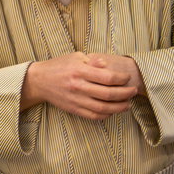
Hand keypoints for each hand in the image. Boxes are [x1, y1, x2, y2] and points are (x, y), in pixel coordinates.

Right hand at [20, 51, 138, 120]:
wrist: (39, 81)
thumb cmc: (59, 66)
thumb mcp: (75, 57)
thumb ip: (92, 61)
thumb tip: (106, 65)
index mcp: (80, 71)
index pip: (107, 77)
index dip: (121, 79)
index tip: (127, 78)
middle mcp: (79, 87)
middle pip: (108, 94)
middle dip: (125, 94)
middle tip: (133, 91)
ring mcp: (76, 100)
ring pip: (103, 108)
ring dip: (119, 107)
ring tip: (128, 104)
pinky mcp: (74, 109)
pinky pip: (93, 116)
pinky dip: (106, 115)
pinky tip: (113, 111)